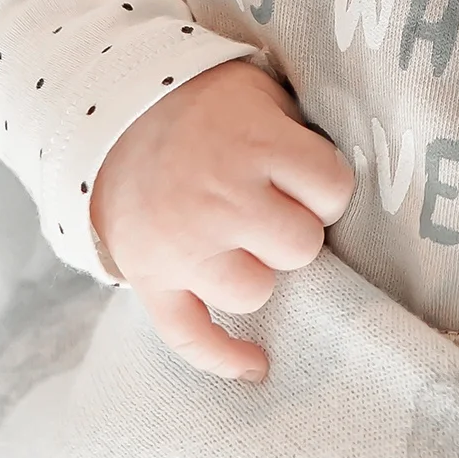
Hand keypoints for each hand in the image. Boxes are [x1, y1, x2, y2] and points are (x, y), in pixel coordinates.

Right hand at [90, 58, 355, 382]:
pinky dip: (224, 357)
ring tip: (243, 242)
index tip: (309, 180)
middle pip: (300, 247)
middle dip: (296, 230)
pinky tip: (257, 365)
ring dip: (259, 271)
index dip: (328, 190)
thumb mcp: (262, 93)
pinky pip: (190, 336)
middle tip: (276, 207)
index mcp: (257, 145)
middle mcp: (221, 199)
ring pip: (255, 292)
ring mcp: (183, 245)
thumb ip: (301, 131)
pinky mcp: (150, 278)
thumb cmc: (207, 106)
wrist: (115, 117)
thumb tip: (343, 176)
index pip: (333, 190)